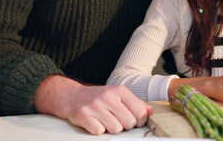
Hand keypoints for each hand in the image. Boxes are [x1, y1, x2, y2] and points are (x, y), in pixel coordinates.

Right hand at [35, 75, 151, 134]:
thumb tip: (150, 112)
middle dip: (124, 125)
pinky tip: (95, 123)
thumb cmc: (98, 97)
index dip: (139, 121)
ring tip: (105, 121)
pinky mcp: (84, 116)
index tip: (133, 121)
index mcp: (120, 91)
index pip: (140, 112)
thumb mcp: (118, 95)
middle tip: (116, 120)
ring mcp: (96, 106)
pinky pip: (100, 132)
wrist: (71, 96)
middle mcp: (108, 97)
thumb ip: (135, 103)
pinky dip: (98, 130)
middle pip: (129, 123)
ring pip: (115, 129)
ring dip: (111, 128)